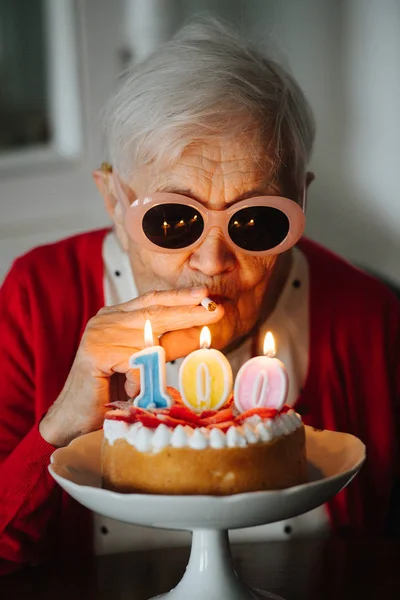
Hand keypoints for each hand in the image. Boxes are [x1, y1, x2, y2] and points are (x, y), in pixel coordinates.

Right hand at [39, 287, 222, 446]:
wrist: (76, 418)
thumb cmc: (111, 392)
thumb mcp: (142, 363)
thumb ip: (161, 346)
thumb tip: (198, 335)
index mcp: (116, 316)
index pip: (152, 300)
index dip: (179, 297)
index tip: (205, 295)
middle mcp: (106, 320)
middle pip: (154, 312)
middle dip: (188, 312)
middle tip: (215, 311)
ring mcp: (98, 334)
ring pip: (148, 341)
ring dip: (156, 364)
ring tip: (147, 383)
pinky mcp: (95, 353)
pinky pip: (135, 362)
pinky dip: (140, 380)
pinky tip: (129, 390)